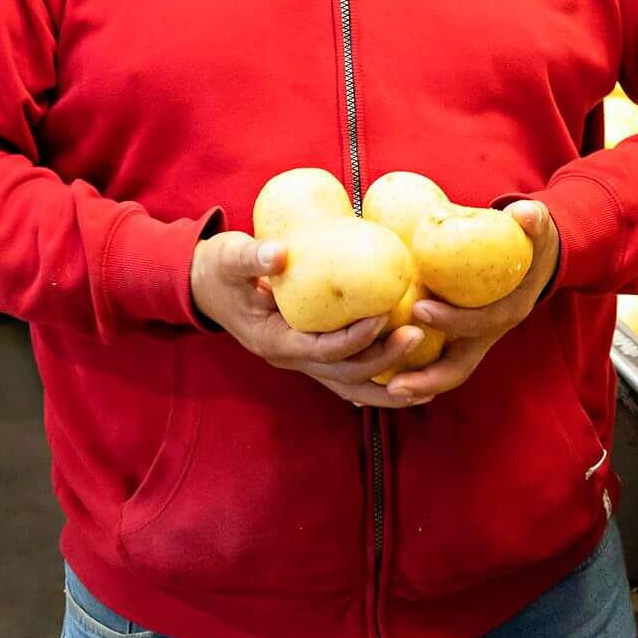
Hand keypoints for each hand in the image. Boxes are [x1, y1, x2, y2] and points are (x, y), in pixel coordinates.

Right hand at [189, 232, 429, 407]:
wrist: (206, 286)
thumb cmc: (220, 269)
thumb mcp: (229, 258)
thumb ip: (251, 257)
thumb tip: (277, 253)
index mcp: (274, 341)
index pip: (321, 349)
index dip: (353, 338)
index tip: (382, 317)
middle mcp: (291, 358)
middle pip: (344, 374)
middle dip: (383, 361)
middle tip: (418, 336)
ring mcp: (302, 360)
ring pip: (350, 385)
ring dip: (389, 385)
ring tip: (431, 381)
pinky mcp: (312, 352)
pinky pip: (349, 374)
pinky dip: (378, 379)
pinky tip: (409, 378)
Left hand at [383, 200, 560, 403]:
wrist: (535, 258)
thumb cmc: (530, 240)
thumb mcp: (536, 227)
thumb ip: (532, 219)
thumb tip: (524, 214)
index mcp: (508, 310)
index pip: (481, 323)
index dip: (453, 320)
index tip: (420, 308)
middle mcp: (489, 334)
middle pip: (460, 367)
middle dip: (428, 377)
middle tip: (395, 381)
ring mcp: (472, 340)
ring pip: (444, 372)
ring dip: (415, 384)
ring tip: (380, 390)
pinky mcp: (456, 339)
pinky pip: (432, 361)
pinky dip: (409, 371)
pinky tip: (375, 376)